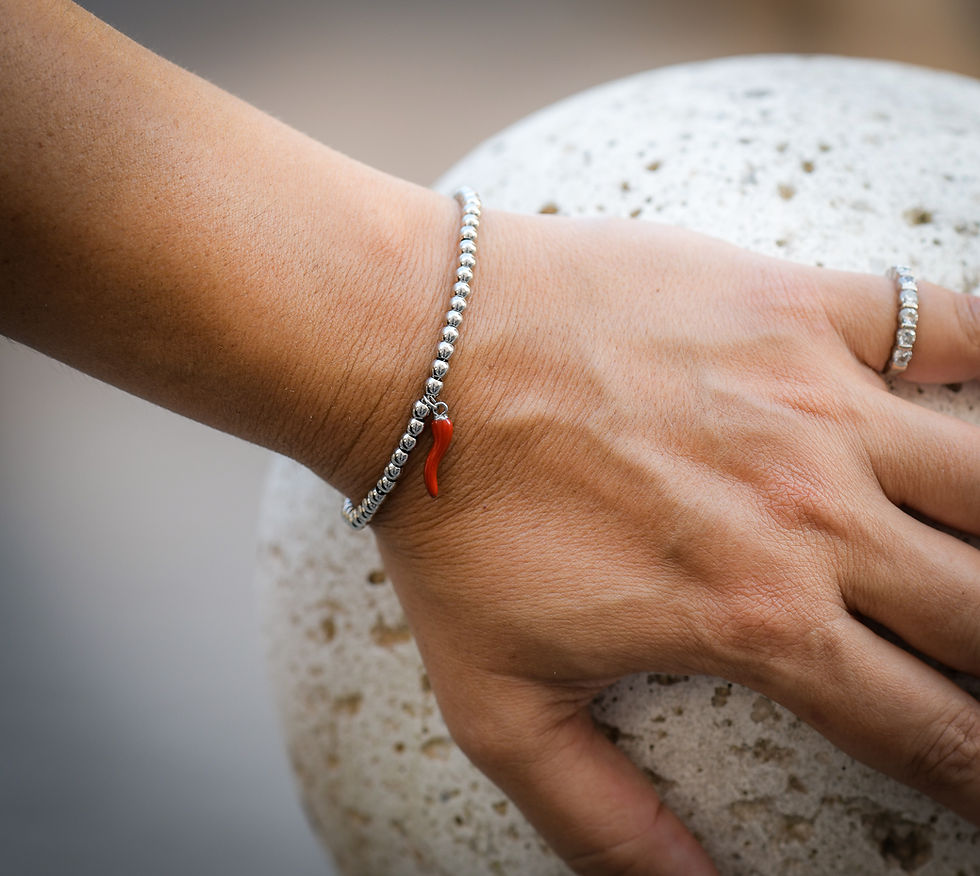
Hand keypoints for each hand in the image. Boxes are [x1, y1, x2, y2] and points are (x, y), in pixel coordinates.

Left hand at [369, 211, 979, 874]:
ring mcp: (810, 399)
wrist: (416, 354)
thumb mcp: (499, 703)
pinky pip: (934, 317)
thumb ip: (599, 819)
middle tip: (977, 657)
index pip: (930, 731)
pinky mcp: (786, 304)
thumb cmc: (450, 518)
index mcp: (755, 617)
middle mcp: (810, 513)